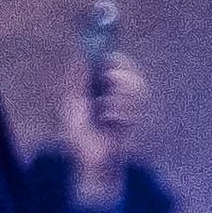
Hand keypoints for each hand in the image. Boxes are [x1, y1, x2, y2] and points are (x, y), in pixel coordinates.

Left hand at [59, 49, 147, 209]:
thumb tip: (81, 56)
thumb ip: (78, 80)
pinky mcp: (134, 119)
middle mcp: (121, 94)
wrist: (88, 156)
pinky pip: (133, 108)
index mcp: (106, 86)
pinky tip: (109, 121)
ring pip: (138, 88)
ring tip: (103, 110)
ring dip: (118, 97)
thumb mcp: (73, 102)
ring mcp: (130, 106)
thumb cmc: (79, 131)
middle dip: (122, 74)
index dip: (118, 59)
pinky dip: (118, 112)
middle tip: (108, 79)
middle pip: (134, 74)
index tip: (109, 58)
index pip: (121, 64)